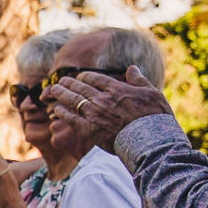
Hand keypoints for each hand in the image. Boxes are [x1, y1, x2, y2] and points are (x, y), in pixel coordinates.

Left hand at [46, 68, 174, 150]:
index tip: (79, 77)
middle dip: (68, 83)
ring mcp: (94, 114)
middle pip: (80, 87)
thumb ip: (138, 80)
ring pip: (73, 100)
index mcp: (116, 89)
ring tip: (53, 90)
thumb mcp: (152, 92)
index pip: (95, 78)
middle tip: (60, 81)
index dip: (84, 77)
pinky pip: (70, 119)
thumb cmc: (154, 116)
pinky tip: (56, 110)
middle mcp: (102, 99)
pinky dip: (62, 113)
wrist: (148, 139)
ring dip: (61, 94)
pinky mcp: (88, 129)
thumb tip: (131, 68)